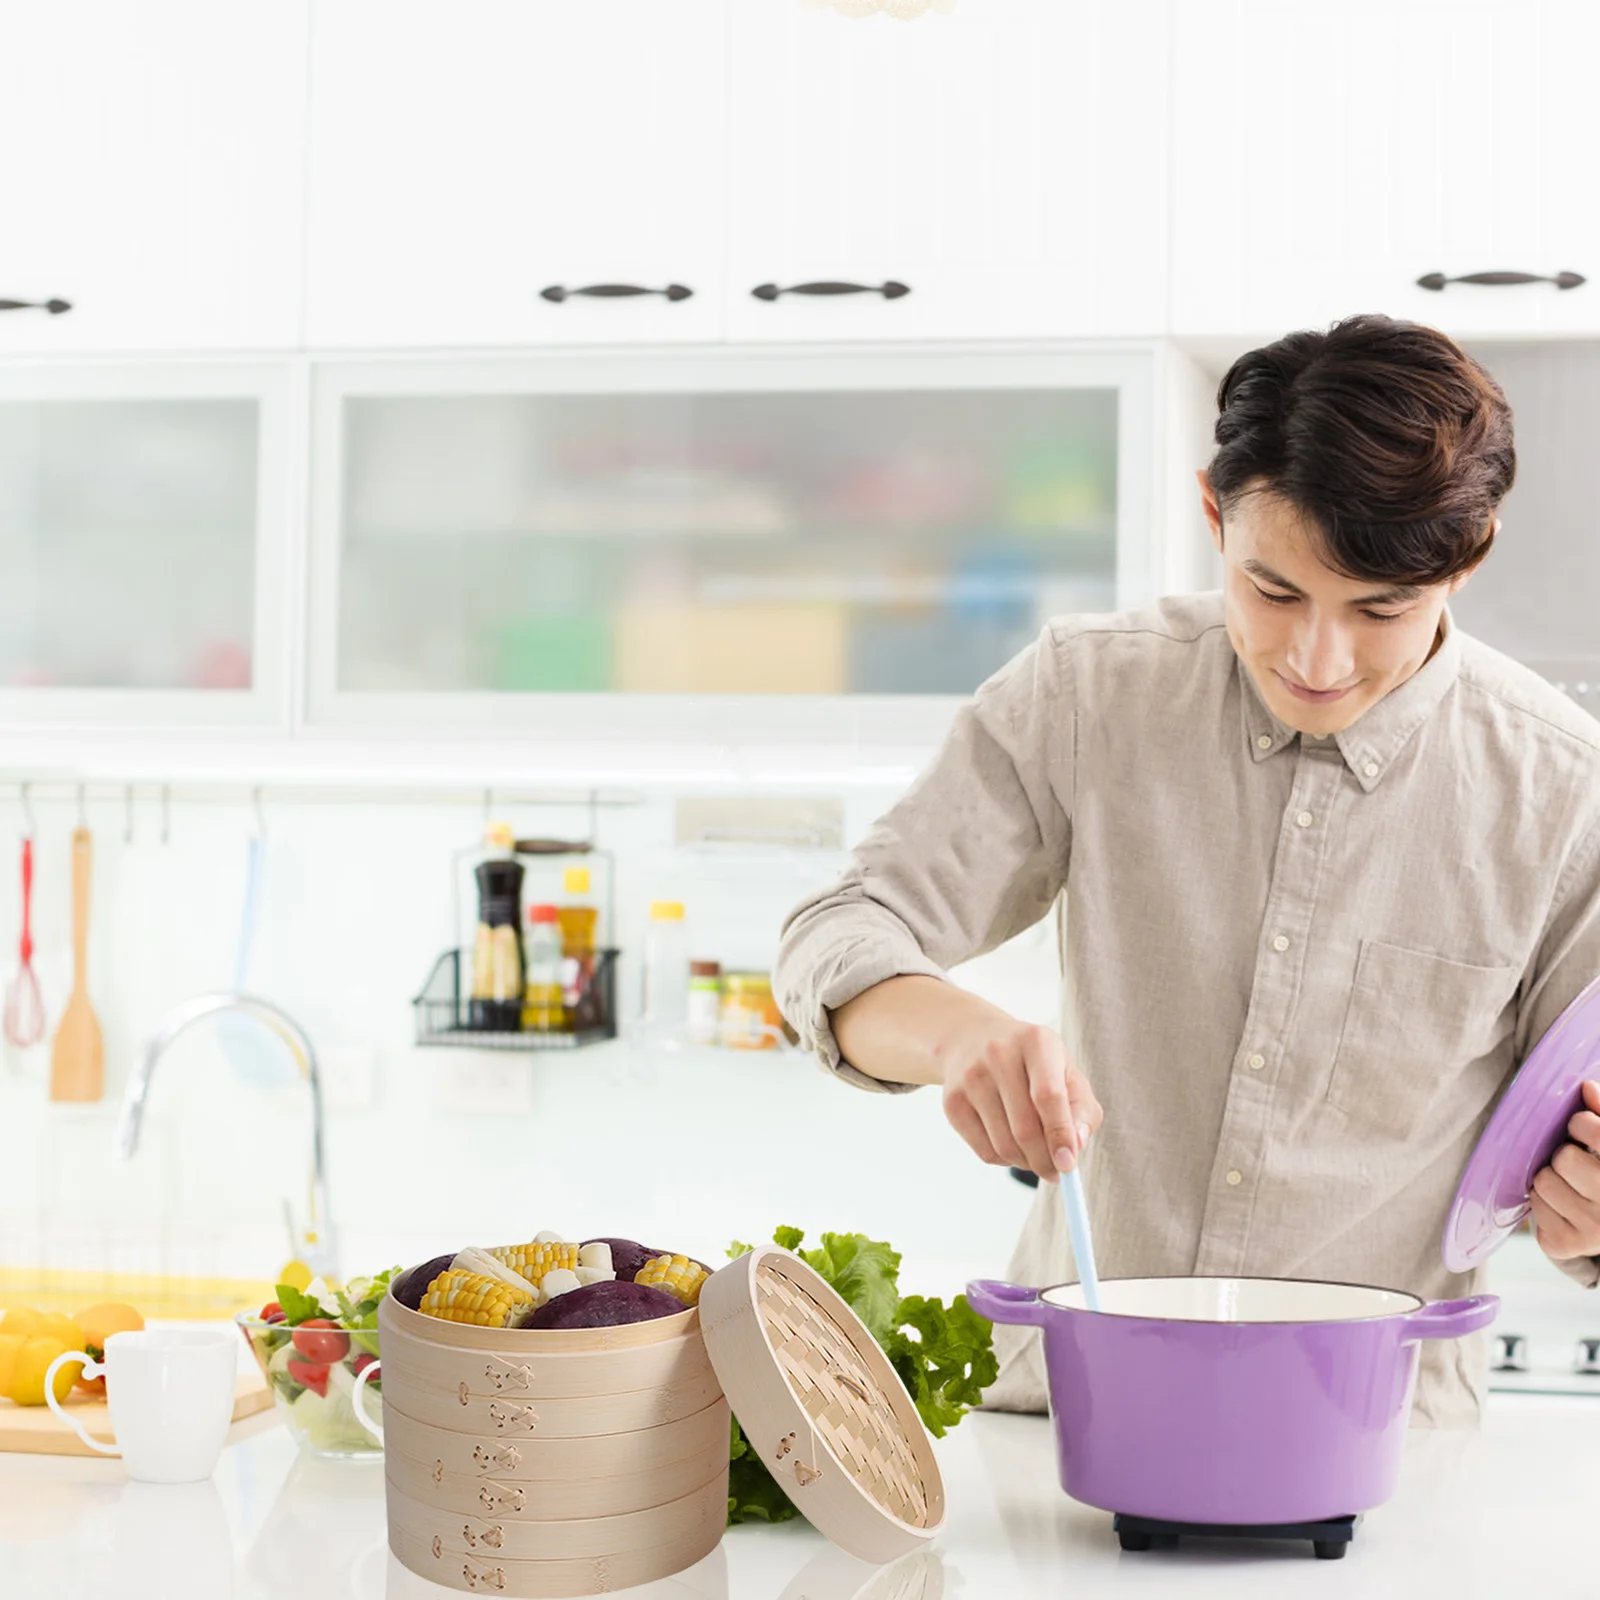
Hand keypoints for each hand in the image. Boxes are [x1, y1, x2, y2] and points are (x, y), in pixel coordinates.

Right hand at [940, 1017, 1102, 1182]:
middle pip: (1025, 1128)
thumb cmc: (1033, 1063)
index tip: (1068, 1165)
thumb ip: (1082, 1109)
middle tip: (1055, 1173)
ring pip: (1004, 1145)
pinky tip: (1012, 1145)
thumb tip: (1076, 1146)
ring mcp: (971, 1077)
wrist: (973, 1040)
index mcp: (1036, 1042)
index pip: (1048, 1096)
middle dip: (1045, 1161)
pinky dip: (1004, 1160)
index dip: (1060, 1135)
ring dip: (1026, 1163)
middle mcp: (998, 1054)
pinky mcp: (951, 1100)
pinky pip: (984, 1151)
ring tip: (1035, 1155)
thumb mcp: (1066, 1072)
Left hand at [1530, 1080, 1599, 1262]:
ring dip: (1550, 1179)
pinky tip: (1564, 1207)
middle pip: (1563, 1158)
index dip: (1581, 1124)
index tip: (1584, 1129)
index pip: (1592, 1129)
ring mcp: (1593, 1229)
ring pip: (1542, 1182)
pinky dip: (1544, 1203)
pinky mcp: (1565, 1244)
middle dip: (1565, 1156)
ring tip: (1571, 1186)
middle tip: (1577, 1163)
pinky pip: (1534, 1207)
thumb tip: (1586, 1086)